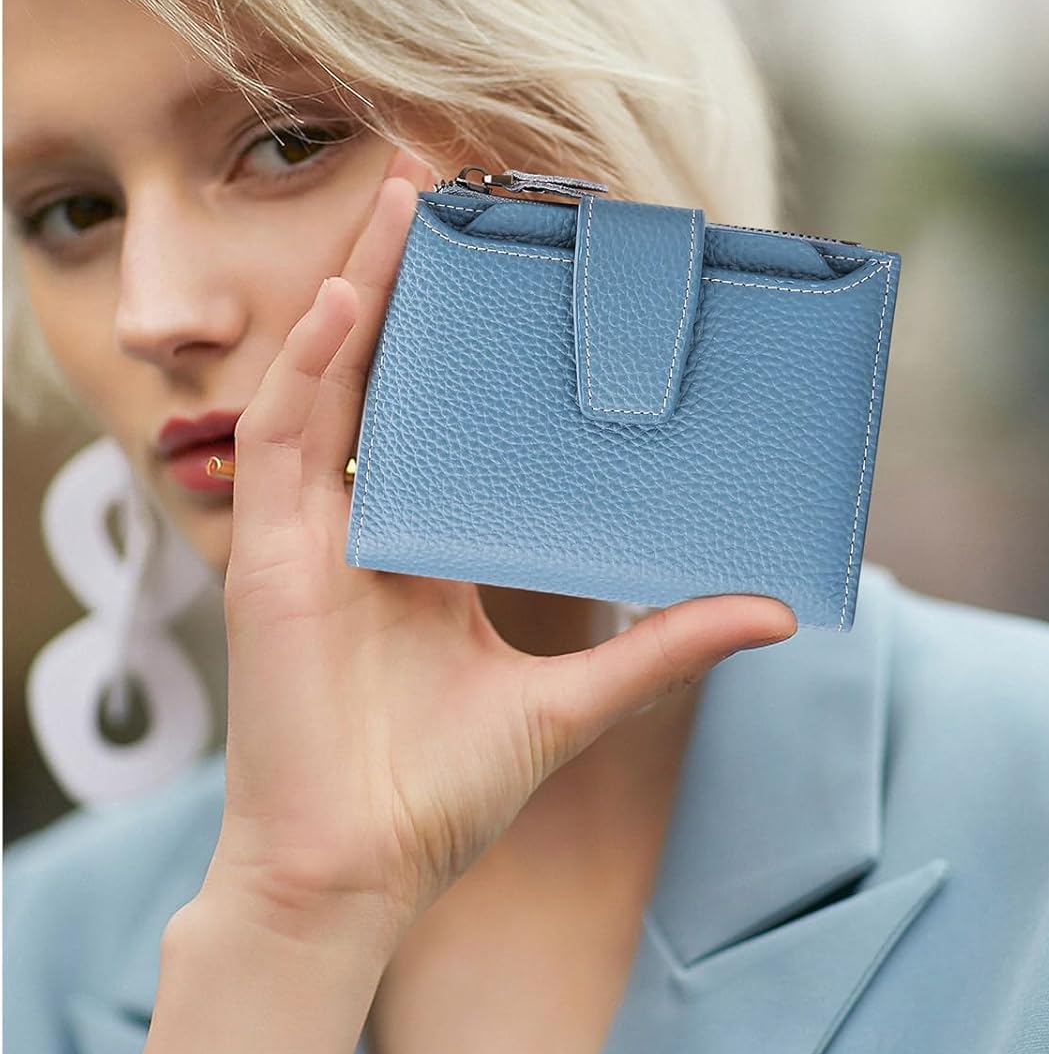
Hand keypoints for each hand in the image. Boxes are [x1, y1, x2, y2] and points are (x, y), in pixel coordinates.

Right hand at [207, 161, 797, 957]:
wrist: (359, 875)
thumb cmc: (442, 792)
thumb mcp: (575, 699)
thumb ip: (665, 648)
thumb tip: (774, 613)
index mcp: (421, 539)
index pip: (437, 408)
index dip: (460, 329)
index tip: (507, 256)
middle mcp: (362, 518)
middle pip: (382, 369)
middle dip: (404, 272)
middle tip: (438, 178)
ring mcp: (309, 529)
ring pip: (329, 377)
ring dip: (359, 286)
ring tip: (398, 197)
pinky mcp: (270, 553)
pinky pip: (286, 439)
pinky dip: (314, 366)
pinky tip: (353, 302)